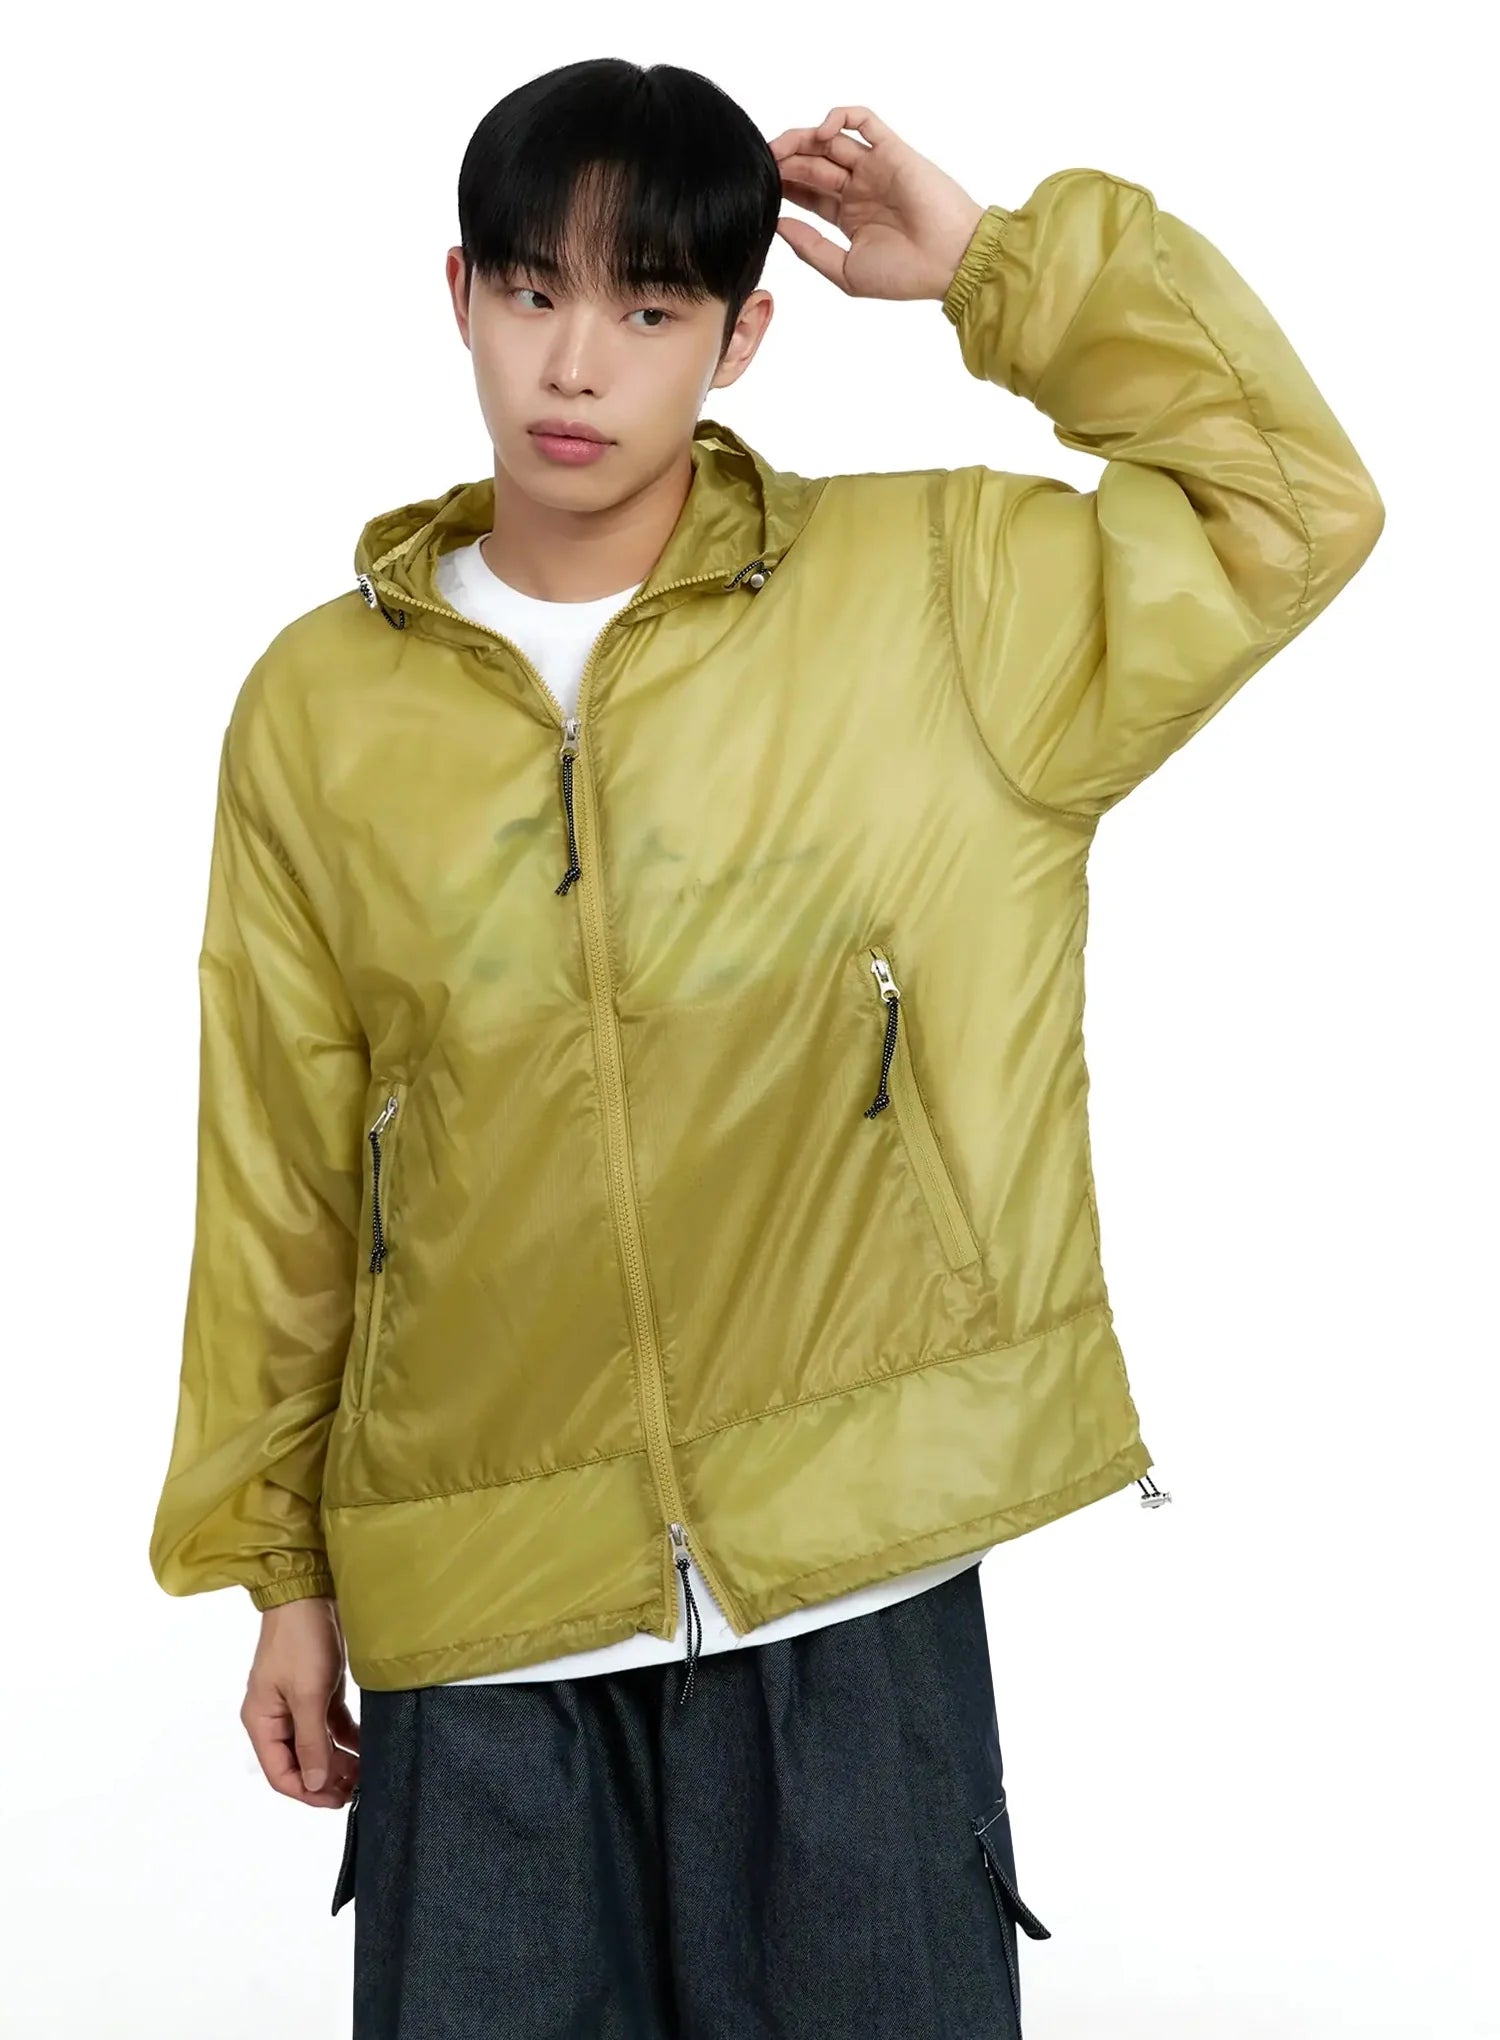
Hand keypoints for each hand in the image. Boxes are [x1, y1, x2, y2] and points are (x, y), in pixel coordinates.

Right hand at [241, 1595, 358, 1808]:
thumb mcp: (307, 1694)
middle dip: (327, 1778)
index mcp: (262, 1722)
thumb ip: (311, 1741)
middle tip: (358, 1789)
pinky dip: (346, 1738)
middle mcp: (277, 1718)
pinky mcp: (318, 1691)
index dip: (308, 1792)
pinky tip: (366, 1747)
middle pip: (300, 1762)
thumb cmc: (301, 1640)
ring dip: (339, 1760)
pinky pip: (330, 1725)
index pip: (281, 1773)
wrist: (310, 1593)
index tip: (338, 1800)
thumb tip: (317, 1784)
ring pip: (317, 1745)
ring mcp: (298, 1705)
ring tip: (365, 1772)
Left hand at [767, 105, 985, 301]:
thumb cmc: (905, 275)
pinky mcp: (892, 150)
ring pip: (831, 140)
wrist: (950, 262)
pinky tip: (822, 131)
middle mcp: (860, 189)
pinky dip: (841, 116)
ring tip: (781, 148)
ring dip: (803, 139)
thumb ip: (811, 248)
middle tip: (765, 164)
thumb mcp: (845, 271)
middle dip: (786, 161)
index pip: (807, 192)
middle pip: (813, 163)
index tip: (761, 186)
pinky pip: (864, 120)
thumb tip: (778, 226)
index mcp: (849, 217)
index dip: (783, 185)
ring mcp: (875, 167)